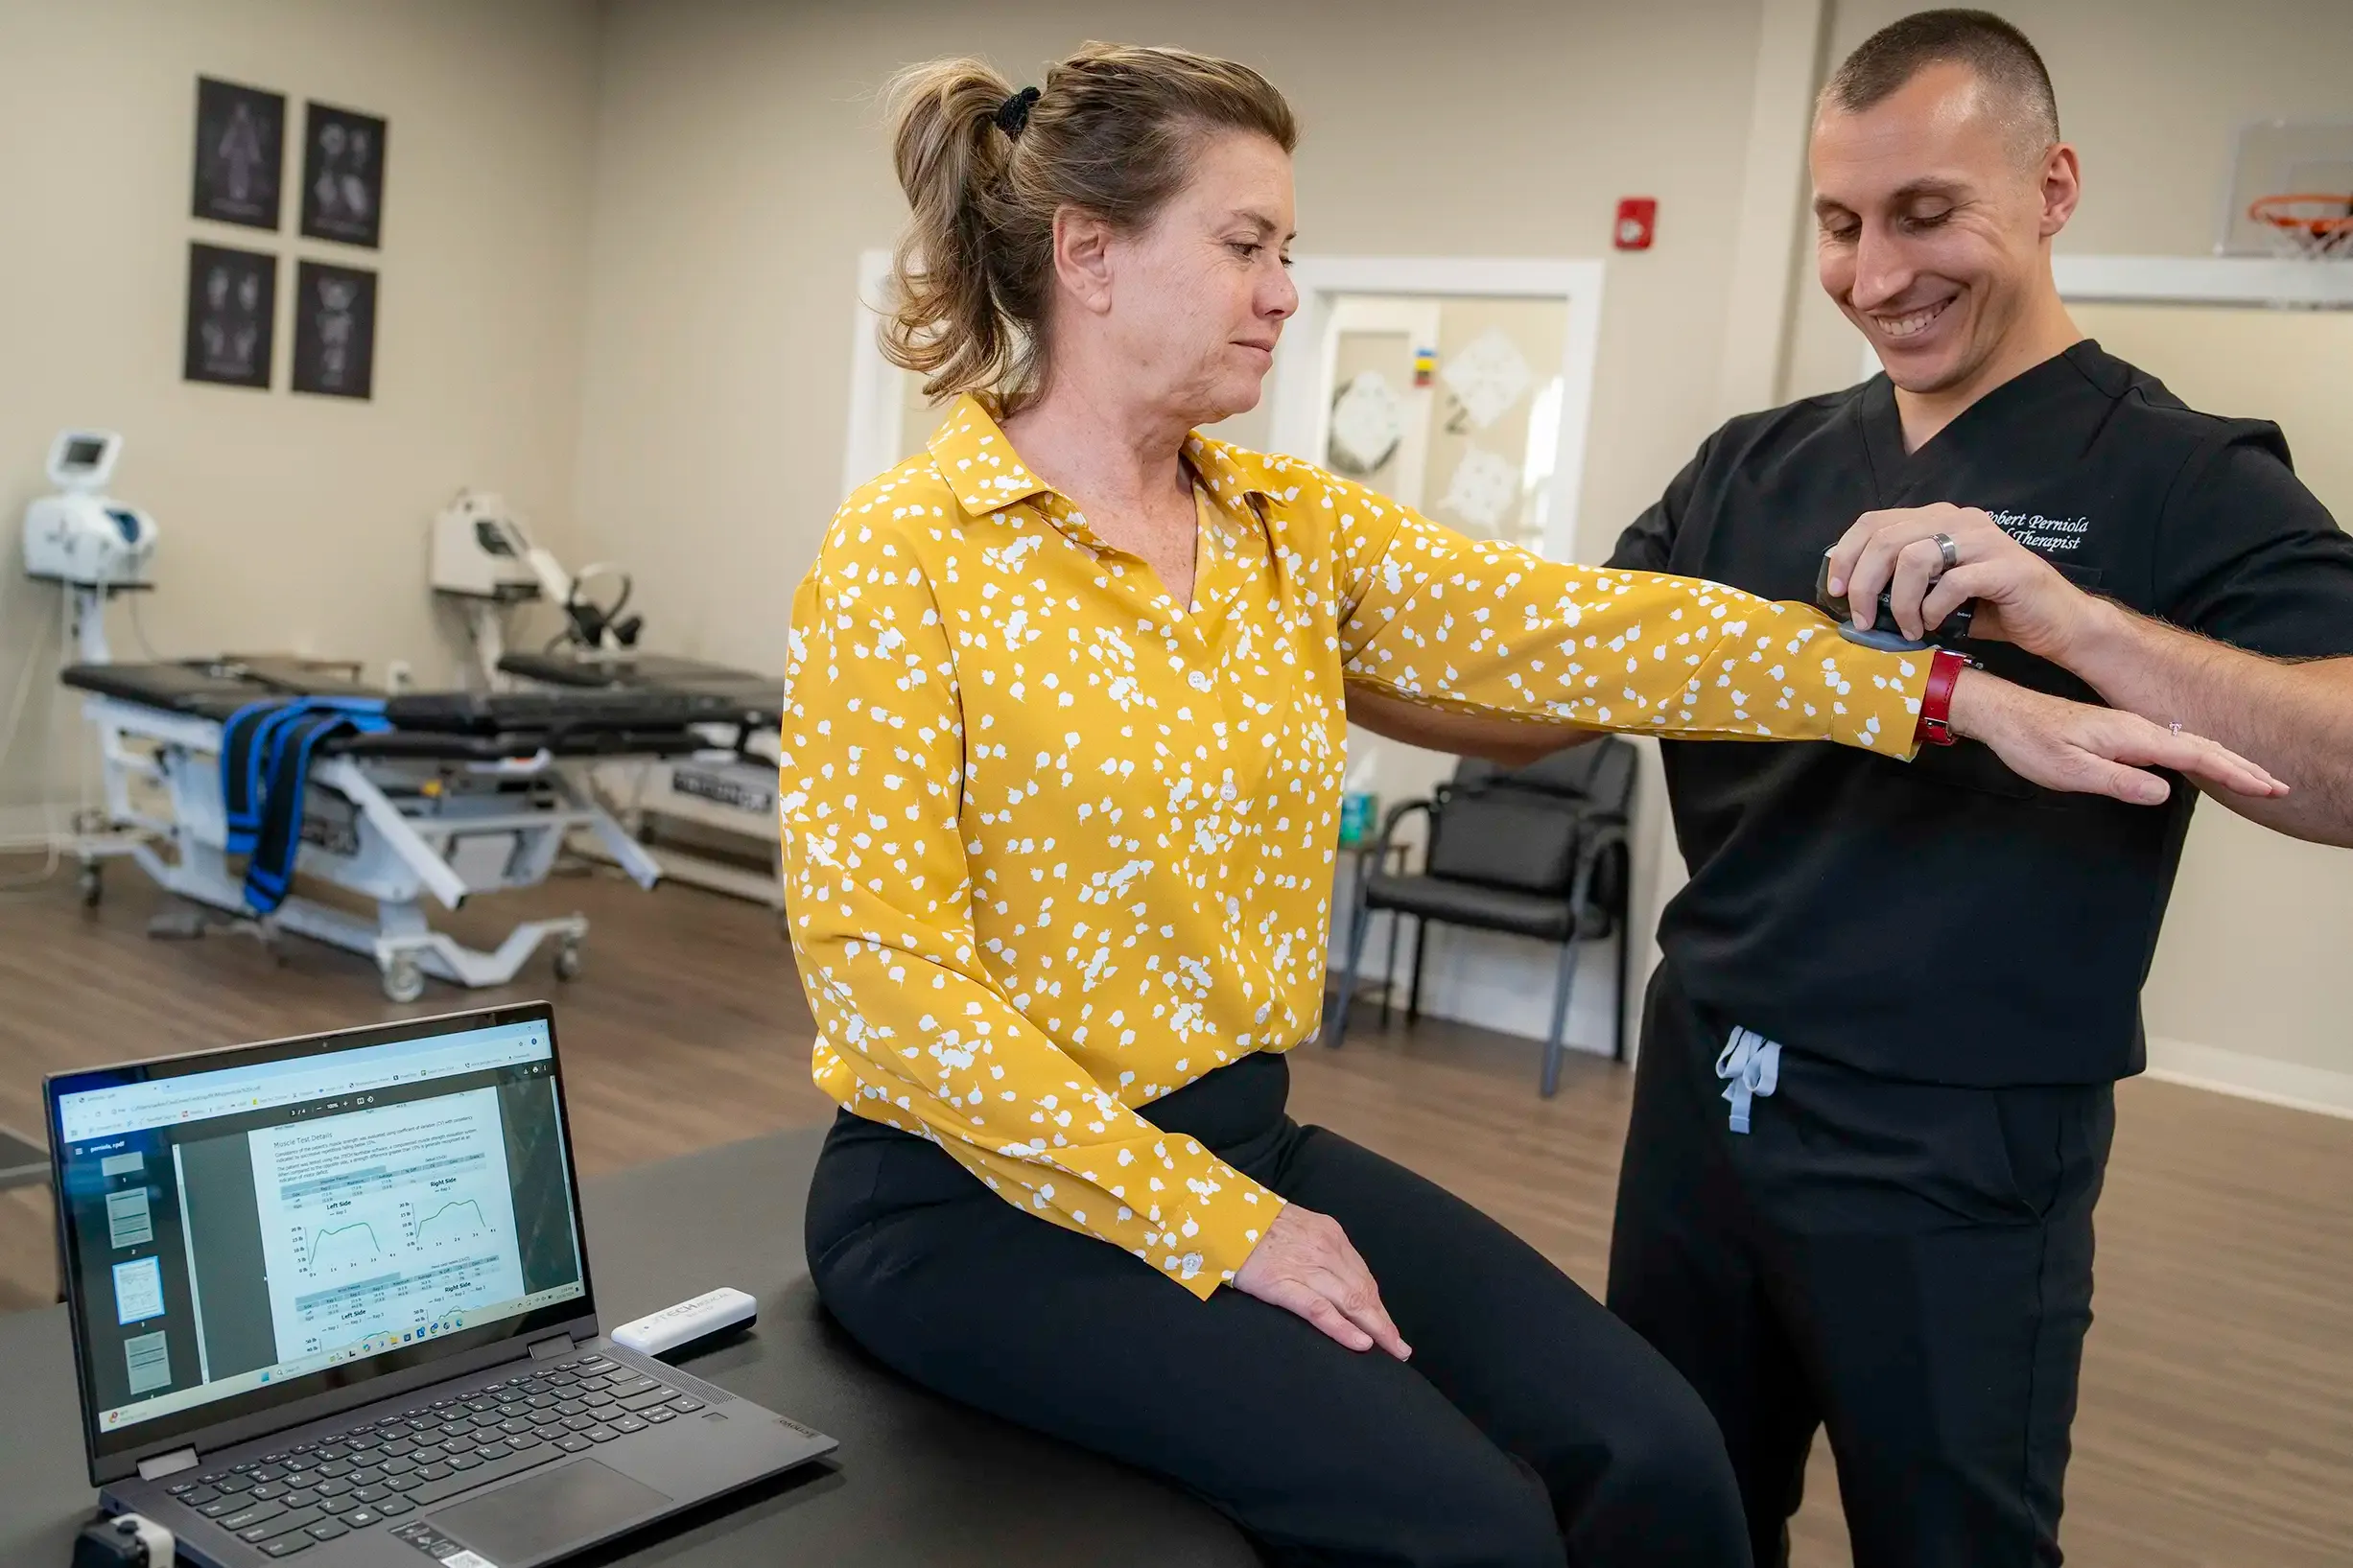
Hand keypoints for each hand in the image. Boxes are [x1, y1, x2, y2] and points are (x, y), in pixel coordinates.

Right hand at [1232, 1202, 1411, 1359]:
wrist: (1220, 1214)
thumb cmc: (1254, 1224)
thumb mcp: (1297, 1227)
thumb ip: (1318, 1250)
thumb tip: (1335, 1278)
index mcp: (1330, 1235)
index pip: (1363, 1277)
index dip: (1378, 1306)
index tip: (1389, 1328)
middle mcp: (1325, 1249)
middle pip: (1364, 1291)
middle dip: (1385, 1323)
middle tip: (1400, 1349)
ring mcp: (1304, 1266)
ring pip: (1351, 1301)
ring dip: (1376, 1329)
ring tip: (1391, 1352)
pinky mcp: (1282, 1283)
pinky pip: (1319, 1310)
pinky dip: (1343, 1328)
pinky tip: (1361, 1344)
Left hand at [1825, 503, 2096, 657]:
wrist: (2056, 623)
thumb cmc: (1991, 609)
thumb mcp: (1935, 589)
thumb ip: (1901, 580)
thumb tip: (1850, 595)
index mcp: (1938, 519)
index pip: (1875, 522)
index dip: (1846, 555)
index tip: (1836, 591)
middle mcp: (1959, 519)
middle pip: (1886, 539)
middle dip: (1864, 585)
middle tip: (1865, 619)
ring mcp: (1984, 540)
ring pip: (1914, 558)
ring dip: (1901, 602)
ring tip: (1909, 628)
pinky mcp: (2004, 566)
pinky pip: (1951, 583)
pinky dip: (1933, 610)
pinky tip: (1935, 625)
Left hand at [1946, 669, 2288, 805]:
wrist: (2005, 712)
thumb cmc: (2030, 740)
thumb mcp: (2070, 770)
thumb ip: (2118, 780)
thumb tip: (2162, 792)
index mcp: (2133, 735)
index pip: (2197, 757)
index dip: (2235, 774)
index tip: (2266, 788)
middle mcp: (2137, 727)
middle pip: (2203, 748)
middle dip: (2242, 767)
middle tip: (2278, 786)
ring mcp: (2129, 728)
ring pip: (2190, 744)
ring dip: (2225, 761)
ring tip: (2254, 777)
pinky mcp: (2119, 732)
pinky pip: (2172, 743)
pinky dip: (2199, 755)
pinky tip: (2203, 763)